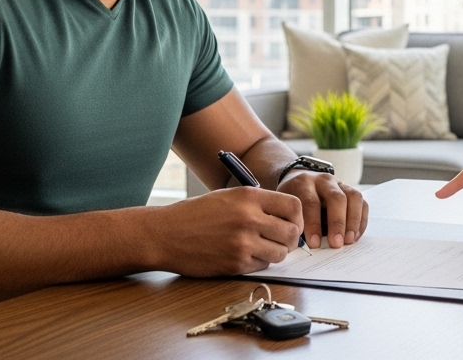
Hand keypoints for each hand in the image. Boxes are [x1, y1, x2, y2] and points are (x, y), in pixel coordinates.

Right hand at [151, 186, 302, 275]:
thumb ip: (258, 203)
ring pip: (281, 253)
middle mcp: (249, 218)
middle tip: (281, 240)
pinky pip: (262, 265)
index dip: (298, 217)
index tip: (292, 223)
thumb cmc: (196, 214)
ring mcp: (243, 243)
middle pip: (292, 232)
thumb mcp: (229, 196)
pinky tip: (244, 254)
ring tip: (261, 247)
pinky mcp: (236, 264)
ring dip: (275, 252)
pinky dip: (258, 262)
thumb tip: (289, 217)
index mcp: (249, 196)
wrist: (165, 234)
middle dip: (290, 238)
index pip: (294, 206)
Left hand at [277, 170, 367, 248]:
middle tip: (336, 243)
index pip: (311, 203)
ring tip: (349, 241)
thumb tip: (303, 246)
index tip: (315, 244)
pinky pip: (362, 203)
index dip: (313, 224)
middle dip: (337, 223)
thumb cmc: (292, 202)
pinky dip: (361, 221)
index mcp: (303, 184)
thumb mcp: (286, 208)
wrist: (298, 180)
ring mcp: (340, 183)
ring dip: (353, 221)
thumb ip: (294, 223)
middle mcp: (324, 180)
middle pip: (336, 198)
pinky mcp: (351, 190)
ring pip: (354, 197)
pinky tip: (354, 236)